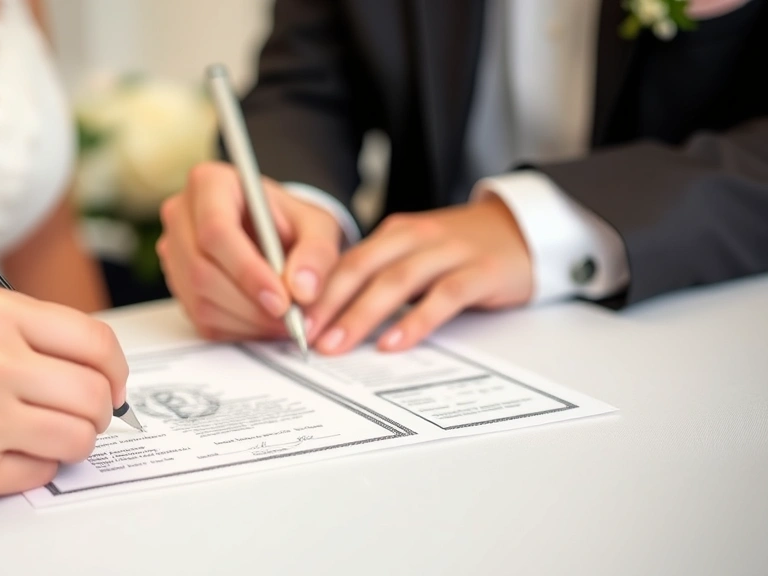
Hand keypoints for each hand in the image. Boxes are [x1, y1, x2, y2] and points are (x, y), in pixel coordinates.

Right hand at [0, 287, 127, 508]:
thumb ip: (33, 329)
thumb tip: (100, 361)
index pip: (96, 341)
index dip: (117, 368)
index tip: (114, 382)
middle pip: (96, 394)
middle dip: (101, 409)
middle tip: (83, 412)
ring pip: (79, 438)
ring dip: (73, 440)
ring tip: (42, 431)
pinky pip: (42, 471)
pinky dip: (35, 465)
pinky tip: (5, 450)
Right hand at [157, 161, 341, 339]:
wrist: (276, 234)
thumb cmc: (292, 222)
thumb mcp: (318, 226)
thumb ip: (317, 253)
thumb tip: (302, 290)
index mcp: (210, 183)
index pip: (215, 231)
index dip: (247, 271)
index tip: (282, 300)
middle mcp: (181, 214)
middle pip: (201, 269)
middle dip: (249, 304)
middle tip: (290, 320)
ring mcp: (173, 251)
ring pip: (199, 299)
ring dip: (246, 320)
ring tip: (284, 323)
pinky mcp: (178, 283)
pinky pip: (200, 318)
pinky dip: (237, 329)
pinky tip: (265, 323)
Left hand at [307, 196, 532, 354]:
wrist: (523, 230)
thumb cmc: (461, 249)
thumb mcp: (415, 254)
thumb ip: (379, 276)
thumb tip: (332, 312)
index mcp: (394, 233)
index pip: (346, 261)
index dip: (316, 291)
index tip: (291, 321)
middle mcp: (416, 237)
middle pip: (362, 268)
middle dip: (328, 303)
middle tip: (305, 335)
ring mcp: (449, 252)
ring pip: (396, 281)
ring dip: (362, 314)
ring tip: (337, 344)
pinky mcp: (481, 271)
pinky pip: (443, 296)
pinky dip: (416, 320)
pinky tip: (394, 342)